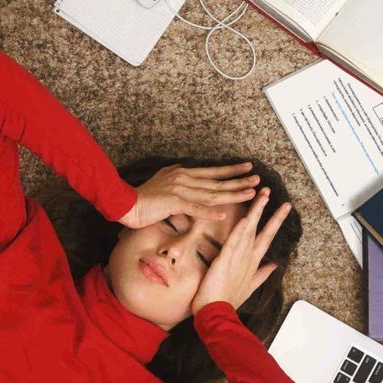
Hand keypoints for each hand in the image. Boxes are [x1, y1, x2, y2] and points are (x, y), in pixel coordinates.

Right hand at [117, 162, 259, 228]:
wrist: (124, 203)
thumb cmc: (143, 198)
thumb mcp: (164, 185)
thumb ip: (178, 185)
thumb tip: (189, 184)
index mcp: (183, 174)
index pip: (212, 172)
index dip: (230, 170)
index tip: (247, 168)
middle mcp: (184, 178)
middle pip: (217, 181)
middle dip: (238, 180)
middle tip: (257, 177)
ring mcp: (179, 189)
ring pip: (211, 193)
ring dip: (232, 194)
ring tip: (250, 193)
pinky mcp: (173, 202)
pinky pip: (195, 208)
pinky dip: (209, 211)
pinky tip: (223, 214)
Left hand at [191, 187, 292, 316]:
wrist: (217, 314)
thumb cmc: (228, 302)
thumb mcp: (249, 287)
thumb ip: (262, 275)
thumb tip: (274, 266)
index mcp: (253, 263)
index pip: (266, 238)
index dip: (275, 222)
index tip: (283, 209)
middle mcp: (248, 258)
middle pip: (264, 231)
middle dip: (273, 213)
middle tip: (282, 198)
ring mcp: (238, 258)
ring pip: (249, 230)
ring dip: (257, 211)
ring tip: (263, 195)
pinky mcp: (225, 260)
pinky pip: (234, 241)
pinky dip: (240, 229)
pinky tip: (246, 216)